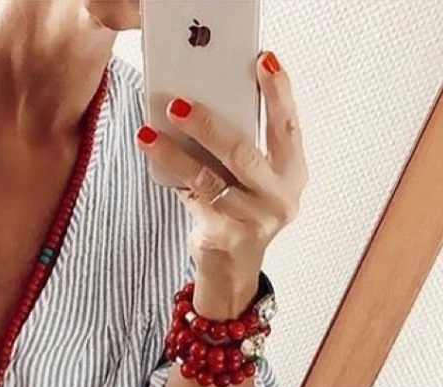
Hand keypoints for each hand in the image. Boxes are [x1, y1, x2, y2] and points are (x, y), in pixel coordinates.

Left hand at [137, 52, 307, 312]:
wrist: (232, 270)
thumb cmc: (238, 215)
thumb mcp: (250, 182)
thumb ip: (239, 151)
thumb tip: (197, 108)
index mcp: (293, 175)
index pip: (289, 127)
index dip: (279, 92)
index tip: (263, 61)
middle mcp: (280, 197)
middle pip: (244, 151)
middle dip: (210, 124)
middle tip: (179, 104)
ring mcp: (254, 219)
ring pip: (210, 176)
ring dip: (176, 151)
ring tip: (150, 133)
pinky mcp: (226, 235)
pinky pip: (193, 197)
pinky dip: (171, 173)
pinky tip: (153, 154)